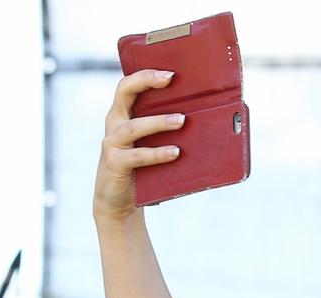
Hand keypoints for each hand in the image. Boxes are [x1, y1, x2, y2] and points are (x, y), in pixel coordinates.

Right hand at [94, 70, 183, 221]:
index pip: (129, 85)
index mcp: (124, 114)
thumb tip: (208, 123)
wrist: (120, 202)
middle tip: (170, 78)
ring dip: (159, 121)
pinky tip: (175, 153)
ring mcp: (112, 143)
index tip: (170, 71)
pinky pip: (137, 156)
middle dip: (146, 82)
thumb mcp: (154, 145)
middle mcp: (114, 123)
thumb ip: (169, 132)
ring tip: (182, 120)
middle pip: (124, 92)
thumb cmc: (143, 170)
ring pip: (133, 126)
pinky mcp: (115, 164)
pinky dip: (157, 154)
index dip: (146, 75)